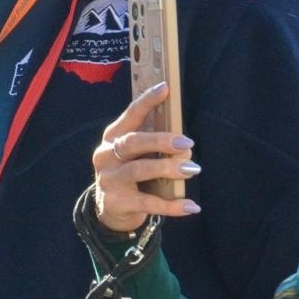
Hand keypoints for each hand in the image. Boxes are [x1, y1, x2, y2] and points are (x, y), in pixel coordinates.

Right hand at [92, 82, 201, 233]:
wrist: (112, 210)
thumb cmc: (132, 173)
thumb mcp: (138, 155)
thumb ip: (156, 145)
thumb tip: (186, 148)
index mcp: (113, 137)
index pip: (131, 115)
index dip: (147, 101)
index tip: (165, 88)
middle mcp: (106, 155)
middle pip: (132, 142)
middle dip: (161, 140)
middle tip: (187, 143)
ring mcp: (109, 179)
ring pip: (139, 170)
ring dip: (168, 168)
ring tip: (192, 169)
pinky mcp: (116, 202)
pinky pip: (147, 202)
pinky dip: (172, 205)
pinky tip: (192, 206)